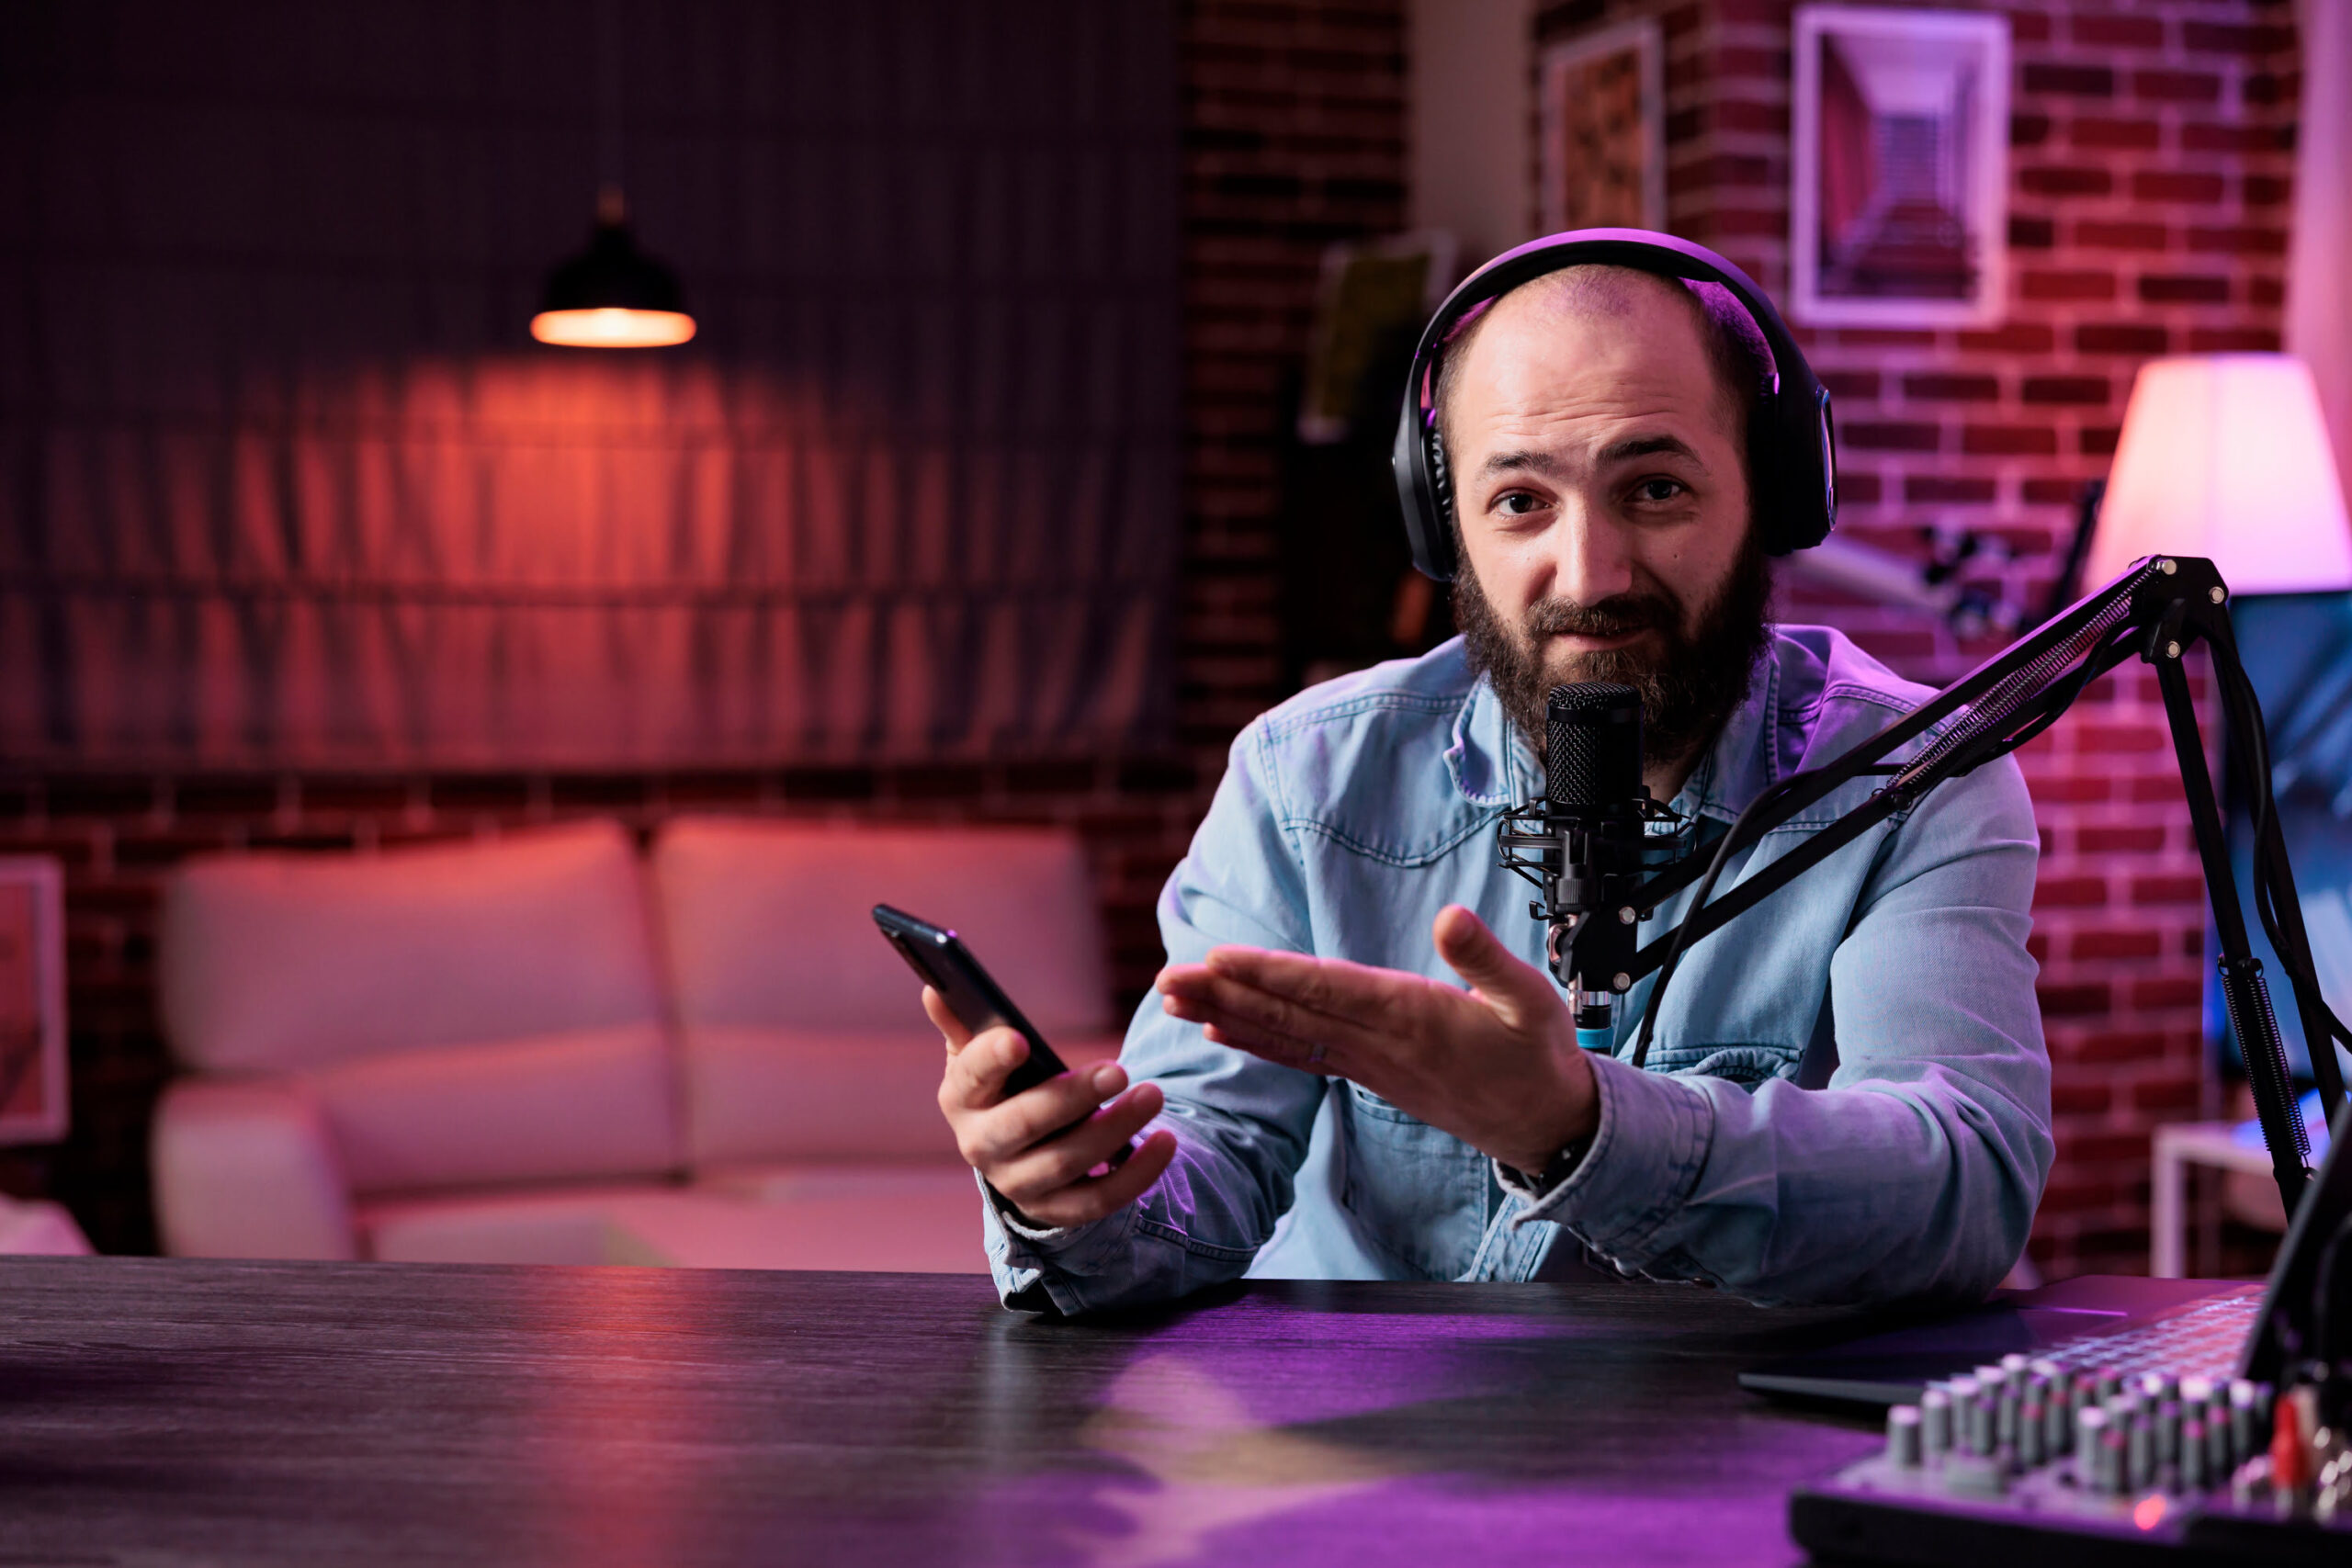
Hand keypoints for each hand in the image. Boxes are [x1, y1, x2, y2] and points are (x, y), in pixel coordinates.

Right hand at [927, 987, 1177, 1229]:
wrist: (1014, 1154)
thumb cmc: (1003, 1087)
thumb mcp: (981, 1056)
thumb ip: (965, 1022)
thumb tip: (935, 988)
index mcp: (961, 1098)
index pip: (971, 1077)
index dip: (991, 1058)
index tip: (1019, 1039)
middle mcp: (981, 1146)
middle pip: (1024, 1124)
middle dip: (1072, 1097)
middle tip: (1120, 1070)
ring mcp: (1018, 1184)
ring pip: (1066, 1162)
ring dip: (1115, 1130)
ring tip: (1154, 1095)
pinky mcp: (1056, 1211)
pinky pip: (1098, 1200)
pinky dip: (1136, 1175)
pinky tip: (1166, 1142)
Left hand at [1154, 905, 1595, 1175]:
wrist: (1547, 1126)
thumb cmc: (1539, 1056)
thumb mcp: (1533, 1001)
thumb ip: (1488, 960)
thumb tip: (1451, 918)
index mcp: (1413, 1017)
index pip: (1327, 991)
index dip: (1270, 975)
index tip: (1219, 959)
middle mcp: (1380, 1045)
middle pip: (1290, 1014)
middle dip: (1226, 993)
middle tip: (1167, 978)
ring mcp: (1370, 1066)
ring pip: (1287, 1036)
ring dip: (1228, 1015)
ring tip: (1173, 999)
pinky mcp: (1370, 1077)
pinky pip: (1302, 1057)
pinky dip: (1259, 1042)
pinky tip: (1221, 1030)